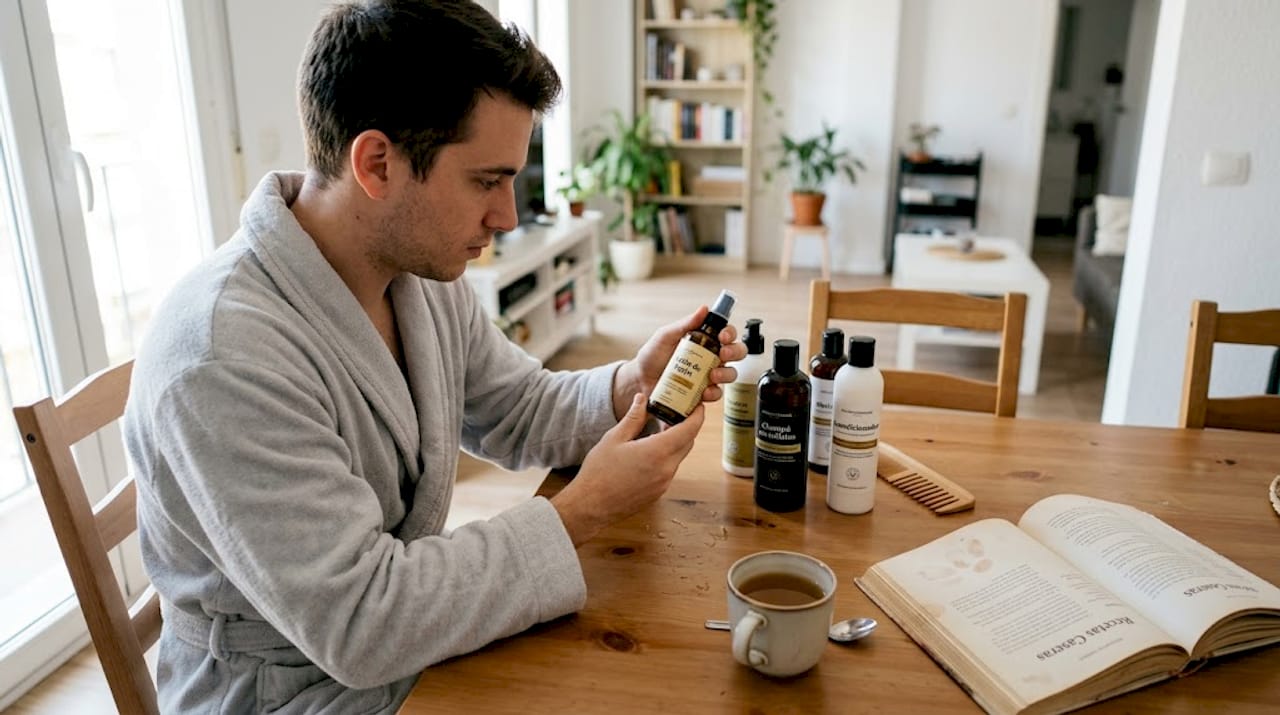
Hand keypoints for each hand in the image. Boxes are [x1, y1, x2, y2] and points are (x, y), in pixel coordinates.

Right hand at [552, 395, 704, 545]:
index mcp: (657, 452)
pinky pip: (669, 470)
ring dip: (675, 443)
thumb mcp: (614, 438)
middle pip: (687, 443)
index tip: (697, 406)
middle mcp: (666, 469)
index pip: (689, 430)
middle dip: (686, 427)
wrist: (590, 506)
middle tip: (676, 414)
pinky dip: (666, 457)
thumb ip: (633, 418)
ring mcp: (664, 483)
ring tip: (660, 431)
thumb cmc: (599, 472)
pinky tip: (649, 452)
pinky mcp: (659, 492)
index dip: (697, 416)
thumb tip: (642, 399)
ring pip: (678, 457)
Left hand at [611, 306, 747, 418]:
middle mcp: (710, 357)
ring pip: (730, 374)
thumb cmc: (652, 356)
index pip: (727, 333)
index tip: (723, 336)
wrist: (640, 381)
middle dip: (735, 352)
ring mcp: (708, 376)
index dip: (730, 333)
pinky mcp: (702, 394)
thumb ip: (685, 324)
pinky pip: (716, 394)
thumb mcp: (666, 336)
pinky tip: (704, 392)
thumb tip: (704, 309)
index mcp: (704, 340)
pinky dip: (713, 393)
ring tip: (712, 375)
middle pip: (736, 352)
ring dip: (726, 374)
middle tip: (723, 354)